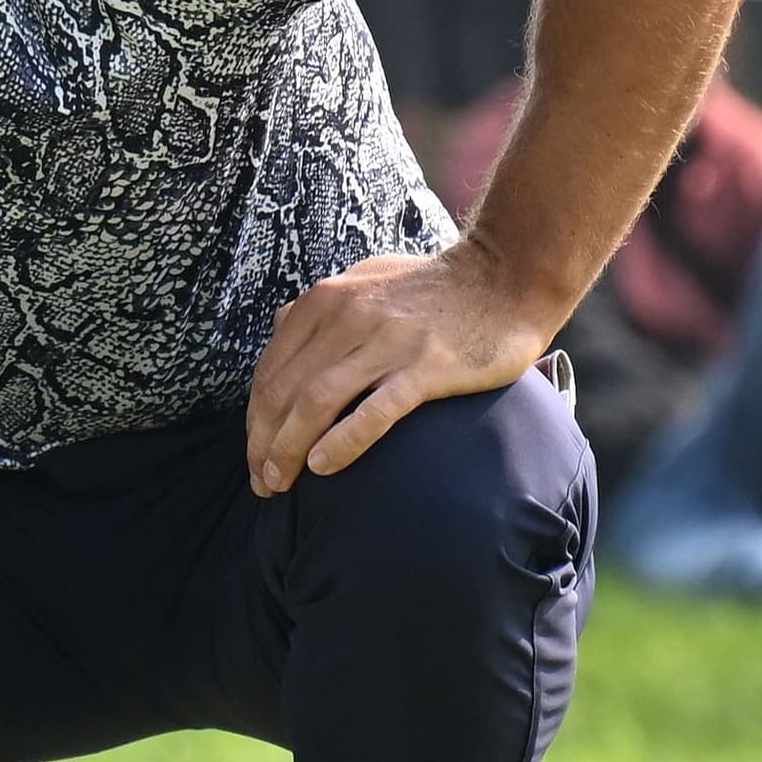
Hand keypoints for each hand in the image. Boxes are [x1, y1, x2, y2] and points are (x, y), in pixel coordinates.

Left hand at [245, 245, 561, 494]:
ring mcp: (388, 341)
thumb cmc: (436, 289)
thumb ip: (325, 305)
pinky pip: (373, 411)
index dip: (255, 420)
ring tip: (281, 484)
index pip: (270, 370)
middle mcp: (349, 317)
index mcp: (327, 301)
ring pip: (316, 402)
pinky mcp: (427, 367)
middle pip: (285, 390)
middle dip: (264, 444)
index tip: (256, 455)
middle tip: (263, 483)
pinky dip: (341, 442)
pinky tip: (323, 467)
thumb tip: (283, 324)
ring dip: (289, 449)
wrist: (506, 277)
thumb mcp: (368, 280)